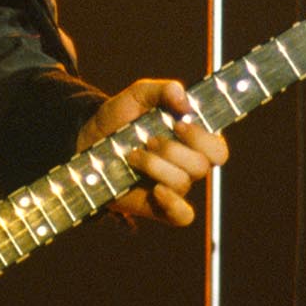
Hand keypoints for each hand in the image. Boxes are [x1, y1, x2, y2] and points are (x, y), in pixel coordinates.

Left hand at [75, 79, 227, 226]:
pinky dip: (174, 204)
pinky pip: (182, 216)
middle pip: (202, 166)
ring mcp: (174, 188)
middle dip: (173, 150)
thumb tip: (185, 101)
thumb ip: (163, 90)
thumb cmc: (119, 118)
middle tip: (150, 139)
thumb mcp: (138, 95)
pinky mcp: (159, 207)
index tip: (178, 124)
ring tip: (133, 155)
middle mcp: (187, 166)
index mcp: (191, 141)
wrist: (88, 142)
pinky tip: (156, 191)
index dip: (203, 137)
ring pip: (183, 183)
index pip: (217, 148)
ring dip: (156, 166)